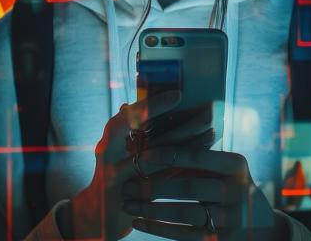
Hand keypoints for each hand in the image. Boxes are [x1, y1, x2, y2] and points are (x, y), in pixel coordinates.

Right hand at [61, 91, 209, 240]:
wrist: (98, 215)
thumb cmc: (113, 172)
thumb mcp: (114, 149)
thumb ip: (127, 128)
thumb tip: (134, 103)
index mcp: (109, 139)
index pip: (131, 117)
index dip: (154, 106)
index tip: (179, 95)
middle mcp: (112, 158)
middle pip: (152, 139)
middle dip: (184, 127)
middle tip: (208, 114)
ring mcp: (122, 181)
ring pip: (163, 162)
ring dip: (190, 148)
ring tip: (212, 133)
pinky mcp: (135, 198)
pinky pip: (166, 183)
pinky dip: (186, 170)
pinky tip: (205, 160)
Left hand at [123, 146, 287, 240]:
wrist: (261, 227)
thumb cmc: (230, 188)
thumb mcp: (225, 170)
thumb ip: (199, 156)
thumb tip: (153, 137)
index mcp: (237, 166)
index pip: (198, 158)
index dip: (168, 155)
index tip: (141, 155)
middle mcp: (238, 191)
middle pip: (189, 187)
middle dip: (153, 186)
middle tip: (127, 184)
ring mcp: (232, 219)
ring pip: (184, 213)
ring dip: (151, 209)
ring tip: (128, 204)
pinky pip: (184, 234)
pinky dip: (158, 229)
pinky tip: (139, 222)